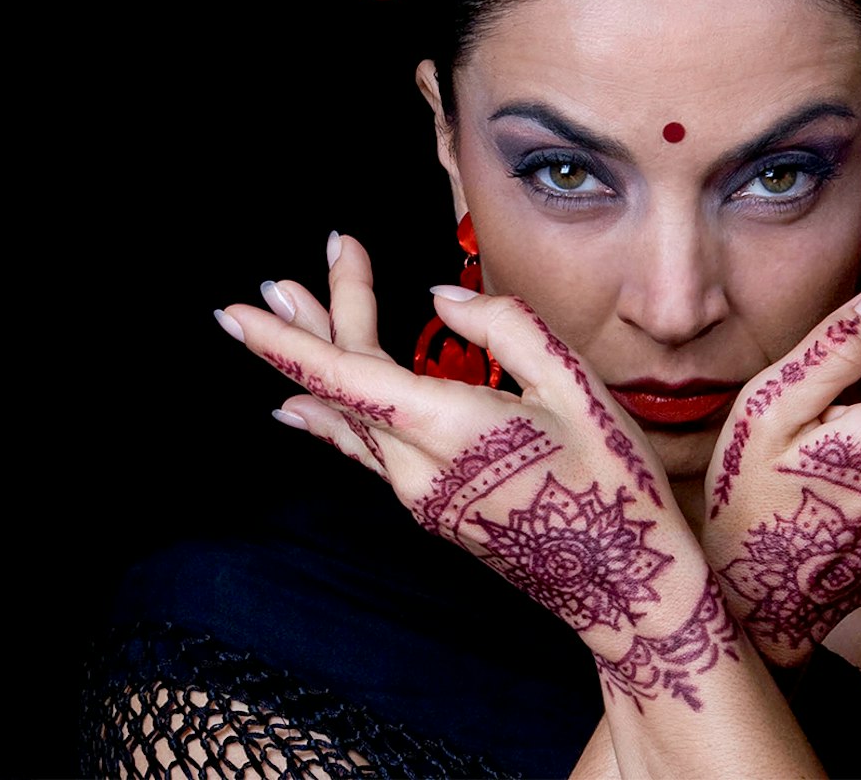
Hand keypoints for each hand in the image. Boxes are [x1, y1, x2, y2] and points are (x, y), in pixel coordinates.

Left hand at [217, 233, 741, 710]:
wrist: (624, 586)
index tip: (236, 310)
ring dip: (323, 358)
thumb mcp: (576, 385)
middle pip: (345, 387)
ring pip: (354, 416)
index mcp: (451, 428)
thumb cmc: (612, 483)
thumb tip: (440, 297)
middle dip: (317, 321)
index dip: (286, 341)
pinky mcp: (433, 508)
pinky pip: (369, 451)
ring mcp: (421, 495)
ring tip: (292, 307)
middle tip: (286, 274)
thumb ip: (506, 327)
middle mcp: (418, 468)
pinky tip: (304, 405)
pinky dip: (335, 414)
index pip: (344, 377)